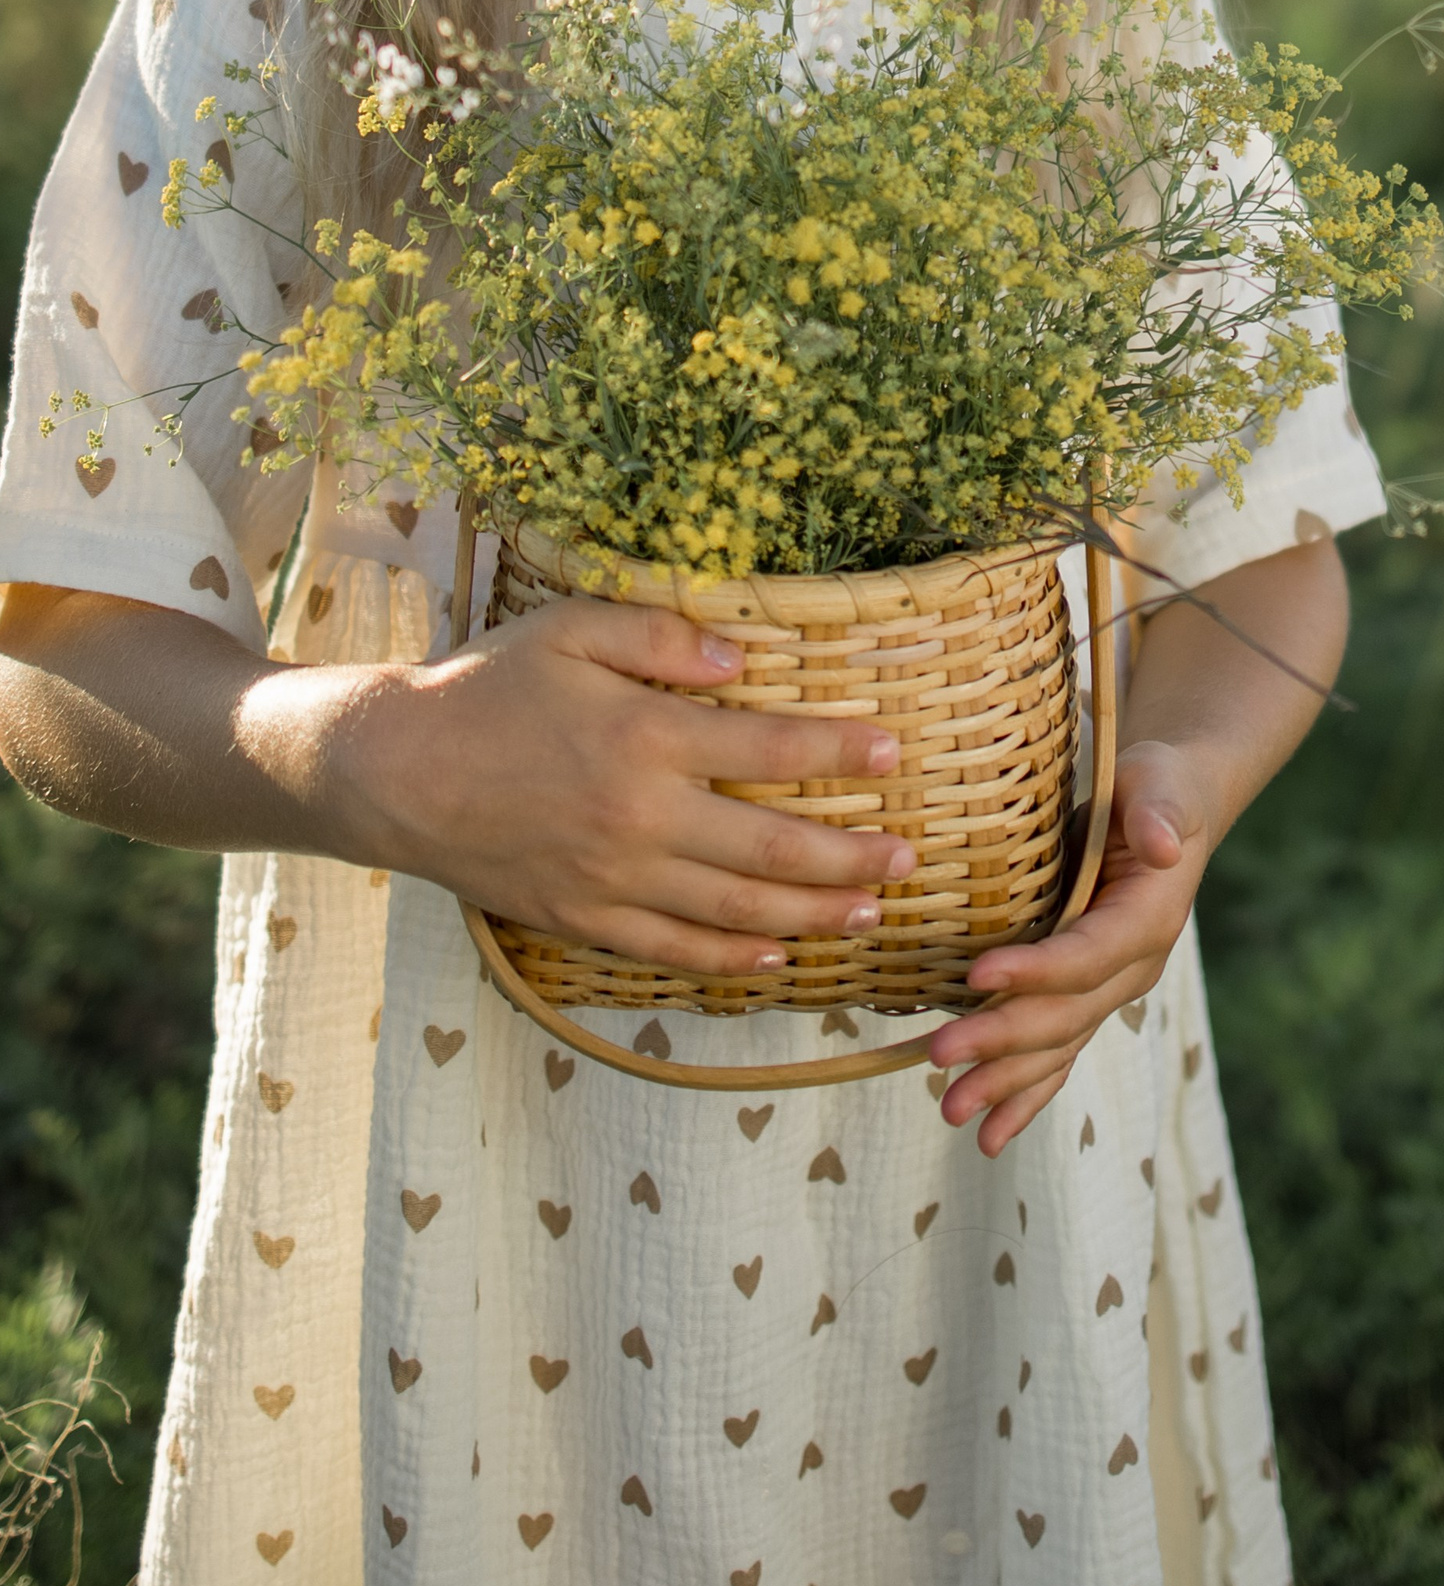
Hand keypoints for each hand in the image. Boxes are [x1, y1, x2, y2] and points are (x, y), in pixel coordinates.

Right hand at [339, 599, 915, 977]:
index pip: (771, 746)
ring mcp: (614, 879)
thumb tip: (745, 659)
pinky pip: (675, 950)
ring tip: (871, 909)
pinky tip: (778, 954)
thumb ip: (663, 635)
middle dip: (852, 855)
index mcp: (645, 737)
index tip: (894, 752)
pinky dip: (734, 957)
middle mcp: (641, 817)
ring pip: (737, 909)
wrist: (394, 771)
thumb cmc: (487, 688)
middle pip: (773, 846)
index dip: (841, 752)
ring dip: (813, 912)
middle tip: (908, 857)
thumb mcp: (572, 629)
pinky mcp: (583, 920)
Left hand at [925, 738, 1212, 1156]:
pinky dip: (1024, 1094)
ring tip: (950, 1107)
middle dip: (1003, 1040)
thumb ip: (1160, 811)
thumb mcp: (1159, 781)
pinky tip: (988, 1134)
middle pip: (1064, 1014)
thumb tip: (1163, 847)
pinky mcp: (1086, 996)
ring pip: (1056, 1046)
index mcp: (1148, 918)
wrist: (1167, 810)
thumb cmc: (1153, 785)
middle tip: (941, 1056)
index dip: (1037, 971)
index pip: (1088, 954)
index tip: (979, 977)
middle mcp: (1132, 967)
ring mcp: (1110, 990)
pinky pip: (1057, 1055)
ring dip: (1004, 1081)